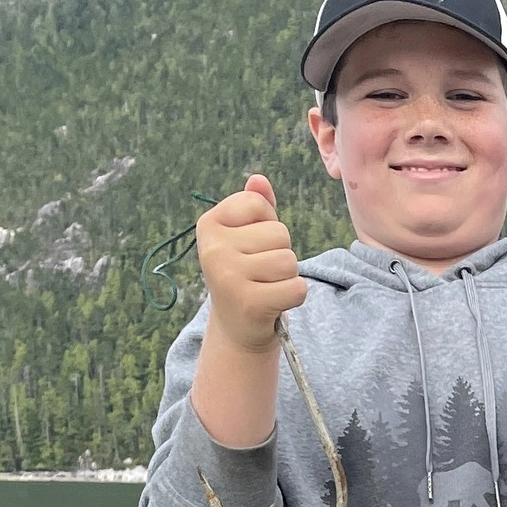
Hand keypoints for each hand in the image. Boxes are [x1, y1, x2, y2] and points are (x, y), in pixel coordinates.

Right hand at [196, 175, 305, 353]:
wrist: (238, 326)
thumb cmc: (246, 273)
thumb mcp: (246, 236)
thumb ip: (255, 206)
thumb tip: (259, 179)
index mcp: (209, 224)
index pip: (258, 204)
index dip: (268, 224)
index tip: (253, 245)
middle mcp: (213, 248)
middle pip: (279, 233)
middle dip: (281, 252)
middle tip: (261, 273)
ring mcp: (228, 276)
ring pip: (289, 260)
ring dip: (288, 276)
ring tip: (267, 286)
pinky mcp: (249, 302)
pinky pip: (297, 287)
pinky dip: (294, 295)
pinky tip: (274, 302)